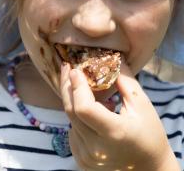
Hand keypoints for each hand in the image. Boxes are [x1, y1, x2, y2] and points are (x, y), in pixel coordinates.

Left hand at [60, 63, 179, 170]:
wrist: (148, 167)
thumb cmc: (149, 134)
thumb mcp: (142, 105)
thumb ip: (124, 80)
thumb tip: (110, 56)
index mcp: (114, 133)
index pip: (84, 108)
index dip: (77, 87)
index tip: (75, 70)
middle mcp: (96, 148)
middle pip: (71, 111)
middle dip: (67, 87)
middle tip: (68, 69)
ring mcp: (86, 156)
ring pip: (71, 120)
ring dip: (74, 102)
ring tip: (87, 92)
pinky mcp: (81, 160)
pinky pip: (72, 131)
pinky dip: (78, 118)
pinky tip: (91, 115)